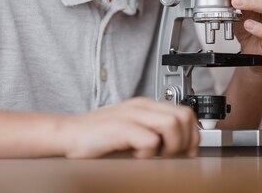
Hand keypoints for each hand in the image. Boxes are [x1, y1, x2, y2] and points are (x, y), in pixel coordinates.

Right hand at [60, 98, 198, 157]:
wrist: (69, 134)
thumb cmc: (99, 136)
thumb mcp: (132, 128)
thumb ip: (152, 130)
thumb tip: (180, 148)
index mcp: (146, 105)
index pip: (184, 112)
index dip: (192, 134)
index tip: (190, 151)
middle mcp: (142, 107)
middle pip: (183, 116)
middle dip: (185, 140)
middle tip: (174, 155)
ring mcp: (131, 115)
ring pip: (171, 125)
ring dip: (170, 146)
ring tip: (156, 155)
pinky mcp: (121, 127)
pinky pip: (150, 140)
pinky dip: (149, 152)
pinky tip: (138, 156)